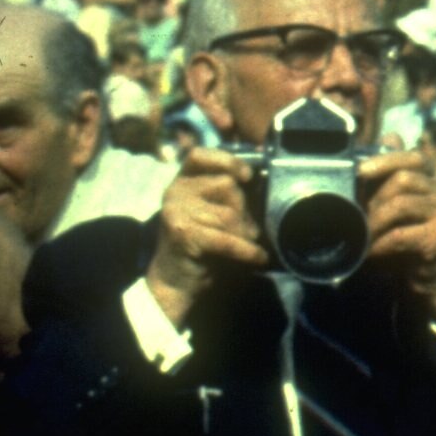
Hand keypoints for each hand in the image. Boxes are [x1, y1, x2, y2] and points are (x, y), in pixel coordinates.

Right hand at [148, 149, 270, 328]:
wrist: (176, 280)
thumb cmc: (203, 242)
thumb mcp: (214, 211)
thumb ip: (229, 193)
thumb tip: (260, 176)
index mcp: (182, 181)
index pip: (200, 155)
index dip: (226, 160)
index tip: (246, 175)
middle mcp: (174, 191)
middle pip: (228, 186)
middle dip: (244, 209)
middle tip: (246, 229)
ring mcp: (176, 212)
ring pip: (230, 214)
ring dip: (245, 233)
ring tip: (245, 243)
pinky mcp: (183, 234)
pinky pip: (228, 239)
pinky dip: (248, 251)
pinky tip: (258, 257)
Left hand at [358, 152, 435, 326]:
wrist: (431, 275)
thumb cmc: (406, 237)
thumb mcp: (393, 205)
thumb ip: (387, 178)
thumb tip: (387, 138)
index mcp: (431, 180)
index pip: (415, 157)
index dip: (388, 159)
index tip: (360, 170)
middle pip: (405, 178)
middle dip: (376, 197)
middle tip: (362, 217)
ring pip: (402, 204)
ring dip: (375, 221)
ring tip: (364, 235)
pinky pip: (400, 235)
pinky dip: (380, 244)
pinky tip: (372, 252)